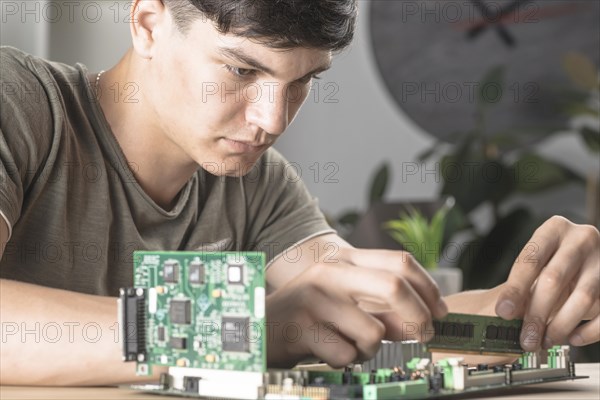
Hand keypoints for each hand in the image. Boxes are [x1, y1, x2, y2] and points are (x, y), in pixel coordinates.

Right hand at [265, 247, 447, 367]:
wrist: (258, 326)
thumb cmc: (309, 314)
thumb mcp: (345, 300)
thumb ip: (380, 306)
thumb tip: (422, 321)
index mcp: (344, 261)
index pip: (400, 262)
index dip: (429, 287)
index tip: (440, 311)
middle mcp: (330, 273)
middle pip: (395, 287)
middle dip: (418, 318)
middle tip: (422, 336)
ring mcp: (315, 299)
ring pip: (374, 332)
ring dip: (371, 348)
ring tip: (350, 344)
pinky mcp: (302, 328)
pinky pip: (348, 355)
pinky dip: (346, 361)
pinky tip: (328, 351)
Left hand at [495, 216, 599, 350]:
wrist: (591, 256)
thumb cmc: (557, 259)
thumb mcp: (540, 260)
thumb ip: (524, 282)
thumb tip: (505, 314)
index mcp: (554, 229)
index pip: (530, 260)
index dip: (515, 289)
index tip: (503, 312)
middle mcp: (581, 239)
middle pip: (554, 280)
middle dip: (537, 314)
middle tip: (526, 338)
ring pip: (583, 298)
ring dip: (561, 325)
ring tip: (546, 341)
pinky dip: (589, 330)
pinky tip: (573, 338)